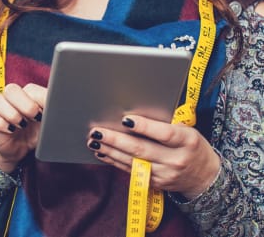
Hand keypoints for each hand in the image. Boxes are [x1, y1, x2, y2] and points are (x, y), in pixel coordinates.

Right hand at [0, 83, 46, 172]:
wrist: (23, 149)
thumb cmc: (38, 131)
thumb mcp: (49, 121)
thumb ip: (52, 110)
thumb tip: (57, 104)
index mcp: (29, 94)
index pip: (30, 89)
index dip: (38, 101)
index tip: (45, 114)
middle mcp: (12, 97)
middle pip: (11, 89)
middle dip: (24, 105)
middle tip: (34, 117)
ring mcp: (0, 108)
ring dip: (10, 114)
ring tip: (21, 125)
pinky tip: (10, 131)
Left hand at [87, 115, 220, 198]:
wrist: (205, 178)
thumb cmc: (192, 146)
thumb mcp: (187, 130)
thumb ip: (165, 124)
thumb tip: (134, 115)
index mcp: (187, 141)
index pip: (164, 133)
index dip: (144, 126)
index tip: (125, 119)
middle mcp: (175, 159)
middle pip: (142, 149)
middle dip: (116, 140)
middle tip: (97, 131)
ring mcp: (164, 174)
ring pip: (132, 162)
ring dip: (110, 151)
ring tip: (94, 141)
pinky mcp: (155, 184)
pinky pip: (131, 171)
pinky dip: (115, 161)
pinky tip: (103, 153)